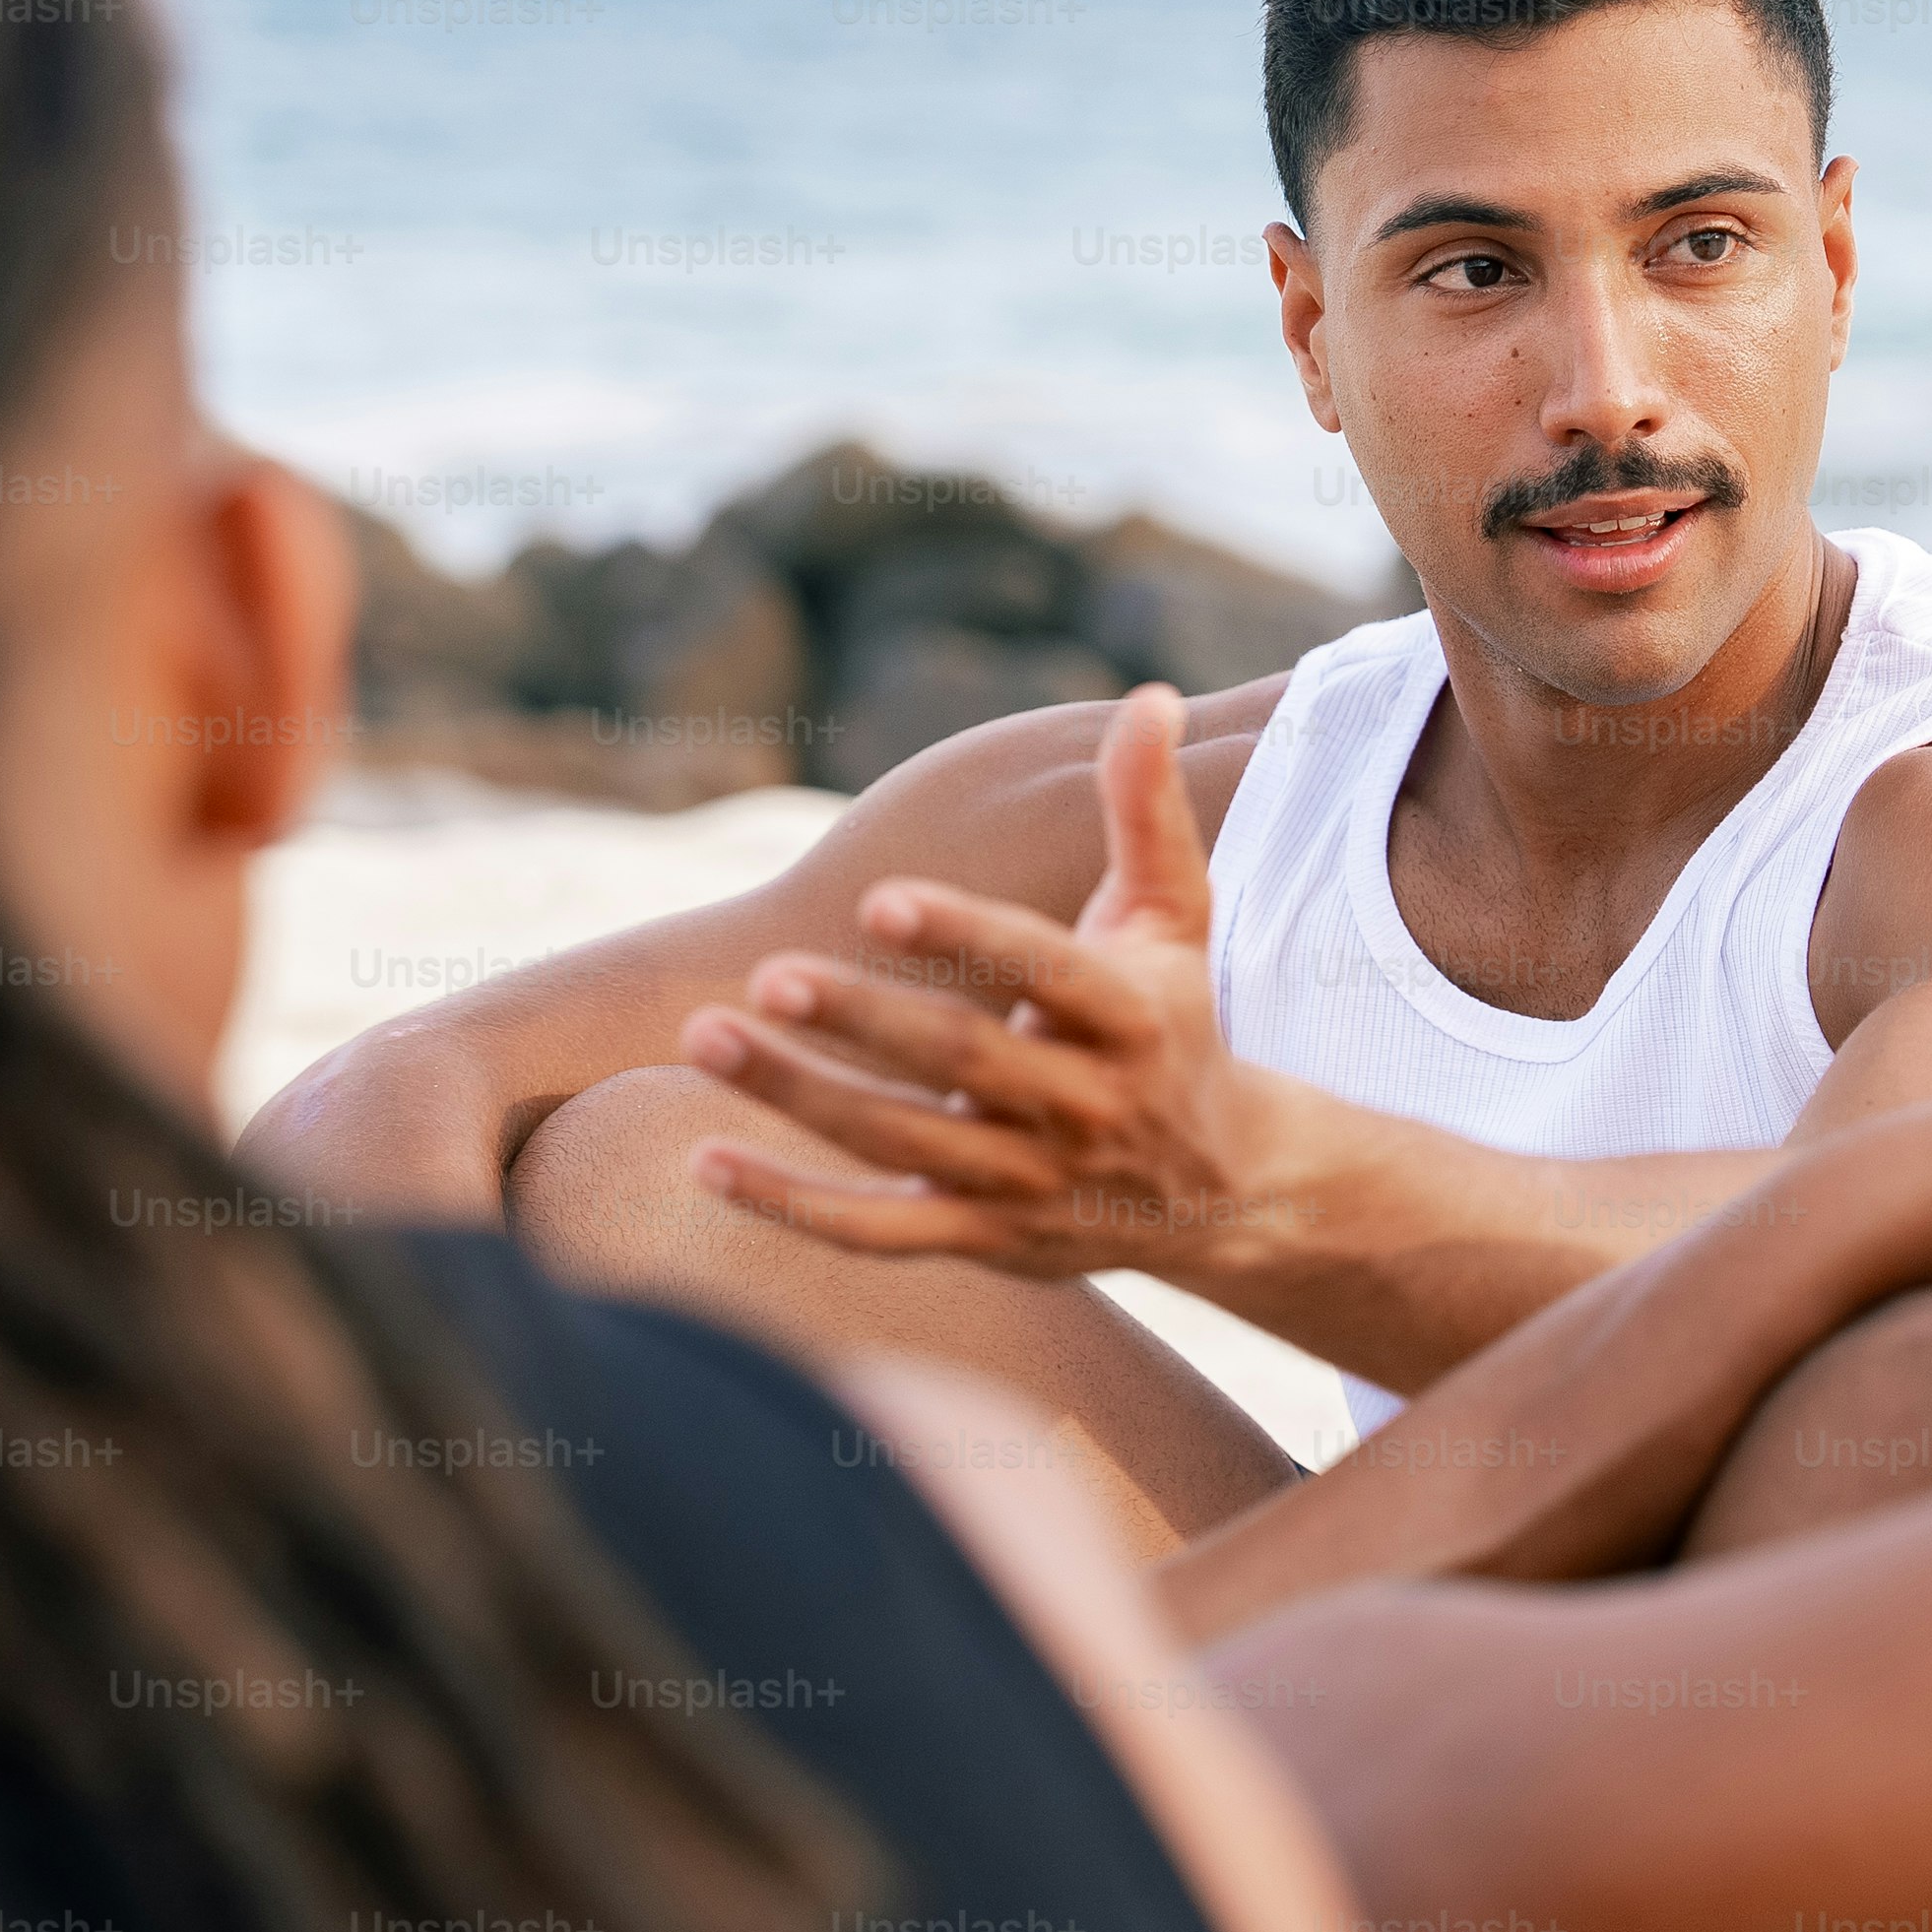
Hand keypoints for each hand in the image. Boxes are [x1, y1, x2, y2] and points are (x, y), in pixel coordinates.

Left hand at [678, 686, 1314, 1278]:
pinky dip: (792, 1205)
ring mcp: (1029, 1179)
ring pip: (901, 1143)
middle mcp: (1083, 1106)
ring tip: (704, 1036)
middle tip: (768, 972)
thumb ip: (1147, 811)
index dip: (966, 937)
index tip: (879, 898)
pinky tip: (706, 1160)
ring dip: (798, 1095)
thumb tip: (1150, 696)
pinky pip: (877, 1231)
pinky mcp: (984, 1236)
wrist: (1227, 1187)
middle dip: (863, 1019)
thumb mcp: (1175, 917)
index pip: (1046, 973)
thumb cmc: (1178, 1020)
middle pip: (959, 1062)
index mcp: (1130, 1017)